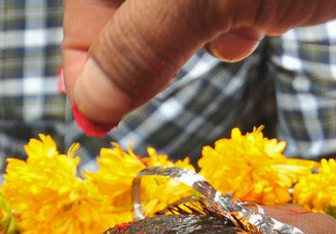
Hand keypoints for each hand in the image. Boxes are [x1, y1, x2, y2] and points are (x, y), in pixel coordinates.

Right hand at [61, 0, 335, 126]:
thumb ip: (139, 45)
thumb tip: (88, 104)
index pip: (82, 7)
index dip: (82, 62)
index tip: (96, 120)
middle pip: (118, 17)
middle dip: (142, 54)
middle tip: (150, 88)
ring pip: (164, 23)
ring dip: (187, 46)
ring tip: (232, 30)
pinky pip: (207, 16)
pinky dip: (224, 32)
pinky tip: (253, 24)